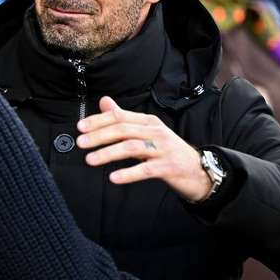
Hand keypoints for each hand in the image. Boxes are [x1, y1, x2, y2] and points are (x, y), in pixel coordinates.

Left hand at [76, 96, 211, 201]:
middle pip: (123, 130)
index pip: (119, 116)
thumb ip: (124, 118)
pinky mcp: (169, 167)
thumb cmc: (167, 150)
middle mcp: (156, 132)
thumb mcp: (147, 131)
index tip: (80, 127)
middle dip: (99, 135)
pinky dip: (129, 173)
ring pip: (131, 147)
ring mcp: (163, 149)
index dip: (98, 121)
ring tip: (90, 160)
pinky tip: (114, 177)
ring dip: (108, 153)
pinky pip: (146, 169)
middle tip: (81, 143)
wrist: (199, 170)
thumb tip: (104, 102)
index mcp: (148, 121)